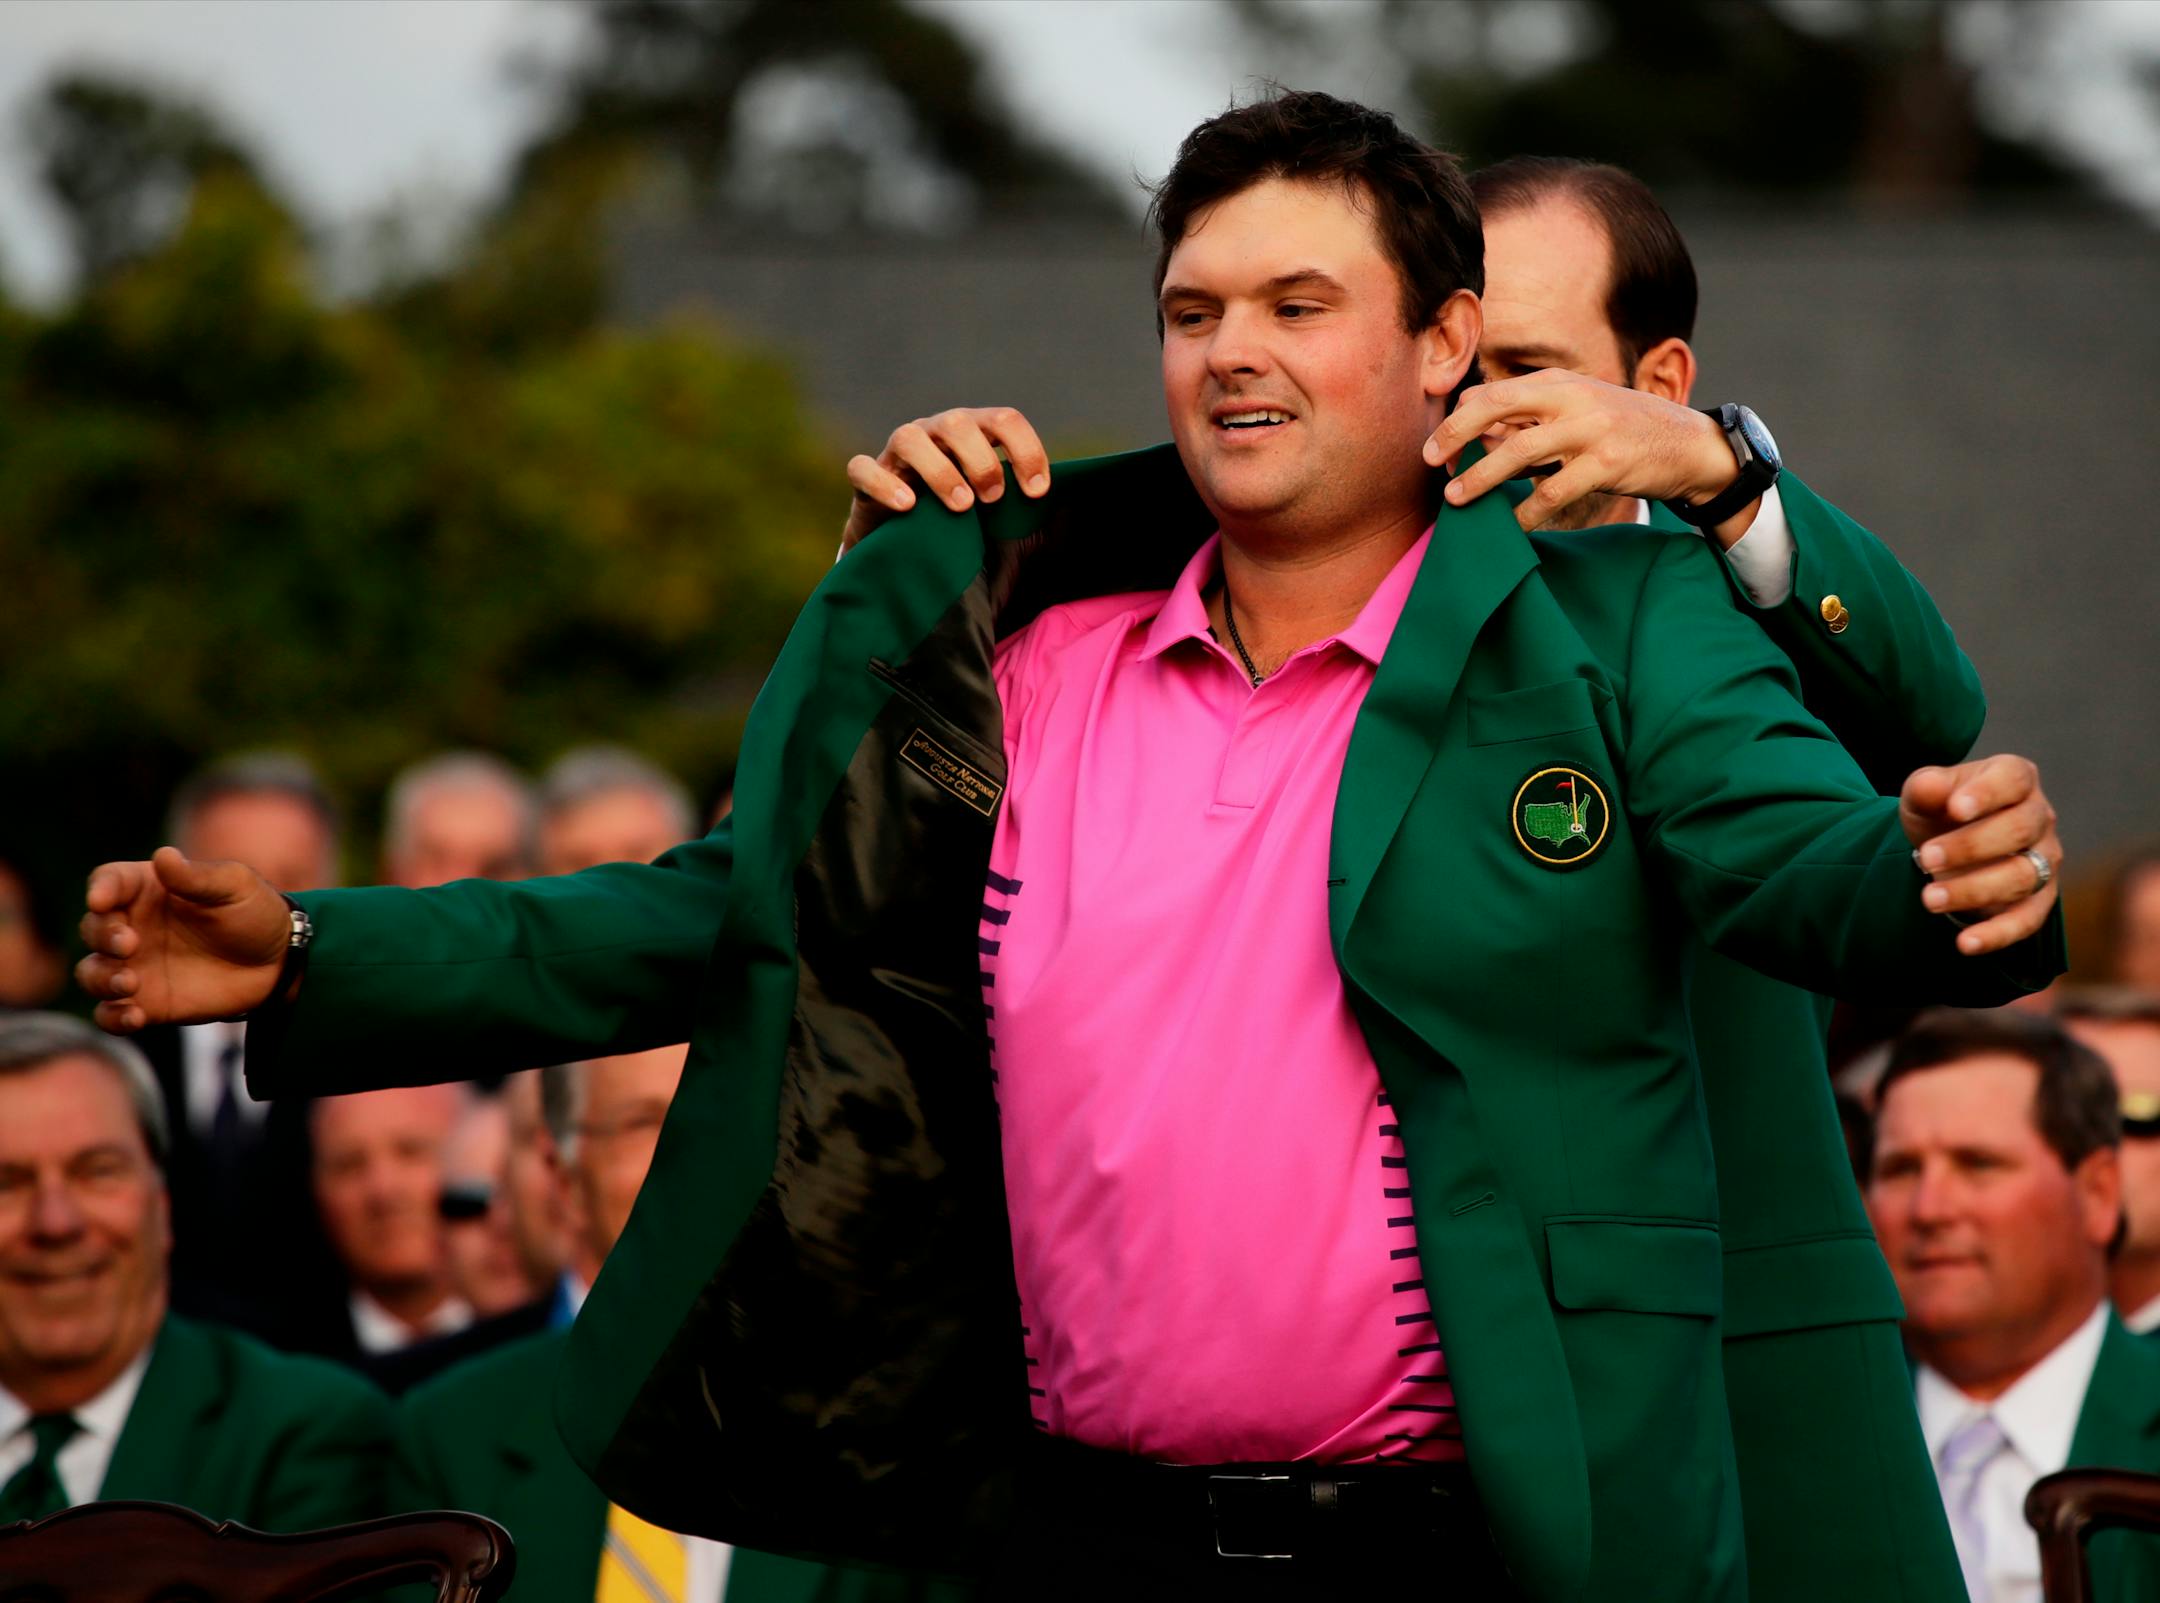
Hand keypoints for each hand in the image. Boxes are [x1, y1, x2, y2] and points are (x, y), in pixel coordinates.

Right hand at [76, 847, 292, 1031]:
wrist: (278, 963)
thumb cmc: (255, 913)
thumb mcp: (235, 887)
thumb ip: (197, 877)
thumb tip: (163, 855)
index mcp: (149, 890)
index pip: (109, 882)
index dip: (100, 889)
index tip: (101, 900)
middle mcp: (133, 926)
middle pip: (93, 928)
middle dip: (102, 936)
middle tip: (130, 944)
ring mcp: (135, 966)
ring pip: (92, 973)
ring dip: (101, 979)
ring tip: (130, 983)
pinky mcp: (146, 1003)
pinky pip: (111, 1014)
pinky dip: (112, 1018)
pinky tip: (135, 1017)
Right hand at [841, 407, 1050, 553]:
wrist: (903, 536)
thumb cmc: (960, 517)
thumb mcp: (994, 505)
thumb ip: (1019, 501)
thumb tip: (1061, 511)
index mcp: (974, 432)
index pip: (1005, 421)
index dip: (1026, 451)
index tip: (1037, 492)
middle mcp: (935, 432)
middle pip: (959, 424)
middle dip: (982, 461)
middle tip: (993, 499)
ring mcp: (897, 452)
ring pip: (910, 439)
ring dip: (939, 471)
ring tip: (961, 507)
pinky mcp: (867, 476)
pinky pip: (864, 469)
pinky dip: (885, 484)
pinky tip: (908, 507)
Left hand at [1423, 370, 1754, 544]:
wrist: (1688, 445)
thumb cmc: (1621, 430)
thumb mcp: (1577, 409)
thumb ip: (1529, 417)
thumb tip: (1471, 423)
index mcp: (1559, 382)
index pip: (1494, 392)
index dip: (1458, 418)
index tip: (1434, 447)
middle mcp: (1572, 398)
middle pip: (1497, 409)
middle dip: (1456, 435)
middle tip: (1430, 464)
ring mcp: (1591, 429)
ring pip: (1519, 451)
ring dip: (1481, 477)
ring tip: (1457, 499)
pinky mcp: (1607, 464)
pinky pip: (1553, 492)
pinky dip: (1527, 512)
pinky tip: (1512, 526)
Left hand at [1898, 755, 2062, 955]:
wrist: (1947, 844)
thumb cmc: (1940, 811)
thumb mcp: (1924, 796)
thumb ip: (1926, 788)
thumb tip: (1928, 786)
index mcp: (2015, 779)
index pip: (2013, 779)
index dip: (1987, 793)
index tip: (1955, 808)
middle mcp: (2039, 817)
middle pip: (2019, 829)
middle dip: (1970, 846)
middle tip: (1925, 858)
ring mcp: (2044, 860)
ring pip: (2022, 876)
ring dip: (1974, 890)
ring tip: (1930, 898)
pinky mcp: (2039, 900)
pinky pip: (2027, 920)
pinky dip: (1998, 934)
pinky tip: (1965, 944)